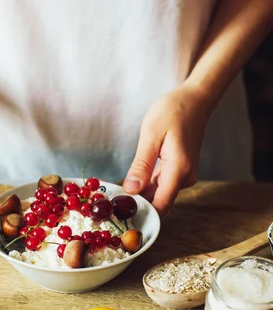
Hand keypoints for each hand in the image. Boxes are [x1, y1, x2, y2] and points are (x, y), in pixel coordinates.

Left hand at [123, 85, 210, 214]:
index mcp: (179, 170)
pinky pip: (163, 185)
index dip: (141, 210)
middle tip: (114, 197)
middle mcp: (185, 177)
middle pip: (159, 202)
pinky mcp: (181, 171)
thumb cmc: (173, 111)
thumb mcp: (151, 135)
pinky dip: (148, 184)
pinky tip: (135, 178)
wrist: (195, 100)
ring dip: (142, 193)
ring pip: (160, 194)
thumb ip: (142, 165)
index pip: (161, 205)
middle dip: (138, 202)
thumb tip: (131, 190)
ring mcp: (185, 175)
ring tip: (121, 187)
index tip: (121, 208)